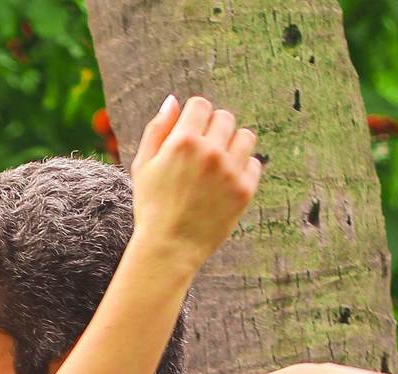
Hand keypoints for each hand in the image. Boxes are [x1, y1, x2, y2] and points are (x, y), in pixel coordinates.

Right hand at [131, 95, 261, 272]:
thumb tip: (173, 100)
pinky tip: (226, 183)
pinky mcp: (244, 191)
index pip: (201, 105)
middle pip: (225, 118)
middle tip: (203, 155)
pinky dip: (243, 169)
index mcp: (183, 141)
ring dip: (233, 145)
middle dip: (214, 131)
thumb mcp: (143, 166)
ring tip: (219, 165)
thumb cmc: (152, 208)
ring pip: (245, 136)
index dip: (195, 119)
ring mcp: (230, 171)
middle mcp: (210, 152)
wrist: (168, 250)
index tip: (191, 136)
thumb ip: (157, 130)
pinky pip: (254, 163)